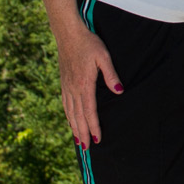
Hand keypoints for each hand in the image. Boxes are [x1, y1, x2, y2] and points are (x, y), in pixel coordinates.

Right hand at [51, 15, 121, 147]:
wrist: (68, 34)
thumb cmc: (89, 44)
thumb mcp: (104, 56)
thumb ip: (111, 75)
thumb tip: (119, 91)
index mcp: (84, 84)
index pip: (89, 111)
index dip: (94, 127)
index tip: (97, 140)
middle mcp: (73, 89)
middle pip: (78, 116)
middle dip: (83, 133)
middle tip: (86, 149)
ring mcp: (67, 86)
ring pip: (70, 112)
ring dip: (74, 128)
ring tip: (78, 141)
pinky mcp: (64, 83)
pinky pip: (65, 104)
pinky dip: (68, 116)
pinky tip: (70, 121)